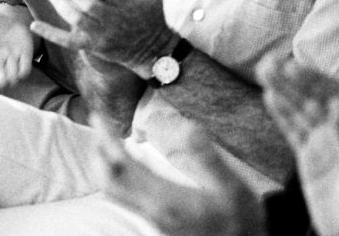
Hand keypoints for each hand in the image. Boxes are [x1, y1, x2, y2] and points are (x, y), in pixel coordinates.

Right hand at [0, 0, 33, 89]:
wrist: (5, 20)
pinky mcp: (23, 57)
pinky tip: (21, 55)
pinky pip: (25, 71)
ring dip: (14, 73)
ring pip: (13, 80)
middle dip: (2, 78)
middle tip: (4, 62)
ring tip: (12, 58)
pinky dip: (24, 68)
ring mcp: (10, 61)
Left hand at [5, 0, 171, 73]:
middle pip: (87, 2)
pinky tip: (35, 25)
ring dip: (60, 3)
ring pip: (76, 19)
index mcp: (127, 0)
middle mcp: (113, 19)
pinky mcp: (94, 46)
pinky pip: (69, 42)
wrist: (155, 47)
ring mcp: (102, 34)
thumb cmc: (153, 7)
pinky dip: (51, 34)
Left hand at [93, 115, 264, 235]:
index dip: (107, 140)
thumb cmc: (241, 220)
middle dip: (97, 150)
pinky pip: (127, 198)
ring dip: (105, 163)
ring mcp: (153, 219)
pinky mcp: (158, 222)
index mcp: (167, 199)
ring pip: (115, 192)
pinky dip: (119, 176)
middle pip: (110, 181)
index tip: (99, 116)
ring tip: (106, 137)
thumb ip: (207, 158)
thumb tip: (186, 127)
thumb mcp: (232, 187)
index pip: (124, 167)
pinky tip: (131, 162)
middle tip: (97, 120)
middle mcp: (154, 211)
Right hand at [258, 54, 338, 235]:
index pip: (334, 96)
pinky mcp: (312, 160)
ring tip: (262, 70)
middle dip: (292, 79)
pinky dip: (281, 113)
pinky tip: (268, 97)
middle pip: (314, 98)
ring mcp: (326, 145)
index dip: (313, 79)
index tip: (291, 66)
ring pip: (301, 110)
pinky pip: (294, 130)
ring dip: (283, 89)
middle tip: (267, 61)